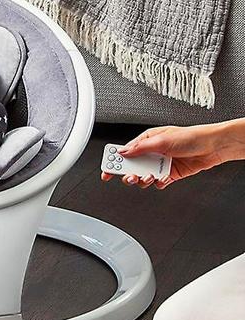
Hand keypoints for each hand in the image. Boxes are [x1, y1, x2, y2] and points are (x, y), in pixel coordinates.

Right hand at [101, 124, 226, 188]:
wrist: (214, 147)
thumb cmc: (192, 137)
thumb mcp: (161, 139)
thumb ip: (140, 148)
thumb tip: (123, 152)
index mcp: (146, 141)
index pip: (125, 152)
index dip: (114, 160)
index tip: (106, 169)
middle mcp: (152, 153)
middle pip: (131, 167)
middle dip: (128, 173)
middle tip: (129, 176)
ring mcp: (160, 164)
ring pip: (143, 176)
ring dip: (144, 179)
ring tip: (149, 176)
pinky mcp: (169, 174)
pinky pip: (157, 182)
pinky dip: (158, 182)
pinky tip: (162, 178)